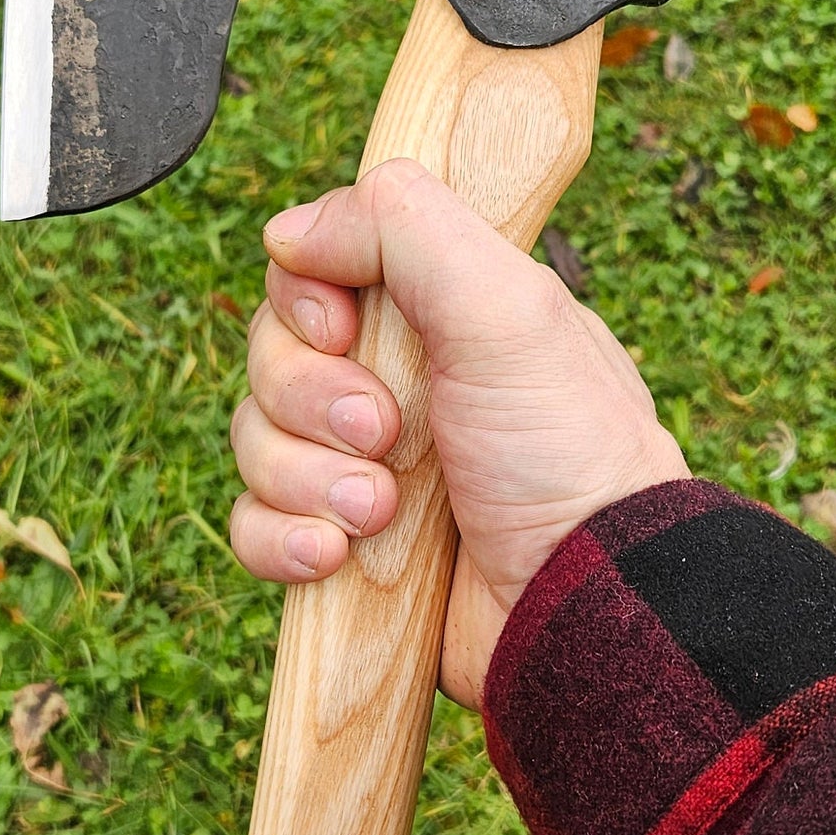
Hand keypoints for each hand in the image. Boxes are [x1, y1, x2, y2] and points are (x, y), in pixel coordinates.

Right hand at [228, 158, 688, 705]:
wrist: (580, 605)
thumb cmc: (566, 453)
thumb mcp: (508, 309)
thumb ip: (406, 228)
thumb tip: (290, 229)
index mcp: (436, 314)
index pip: (312, 272)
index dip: (308, 300)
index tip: (344, 329)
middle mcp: (395, 383)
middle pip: (272, 355)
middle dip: (311, 399)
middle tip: (385, 433)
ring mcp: (363, 467)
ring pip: (255, 440)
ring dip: (305, 477)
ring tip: (380, 511)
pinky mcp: (340, 548)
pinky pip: (255, 524)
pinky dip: (282, 538)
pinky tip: (334, 557)